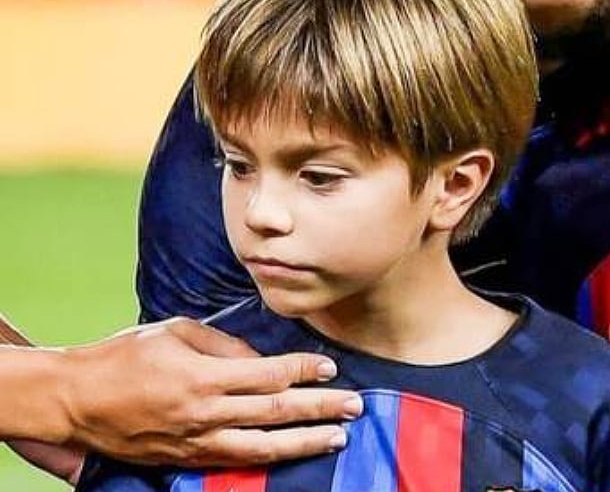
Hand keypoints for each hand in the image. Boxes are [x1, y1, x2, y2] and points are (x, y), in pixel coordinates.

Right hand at [59, 318, 361, 466]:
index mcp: (203, 376)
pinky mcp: (184, 459)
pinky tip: (291, 454)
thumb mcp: (176, 331)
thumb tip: (259, 359)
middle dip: (320, 408)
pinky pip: (235, 460)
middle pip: (276, 412)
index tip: (330, 367)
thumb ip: (223, 343)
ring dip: (304, 441)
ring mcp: (195, 441)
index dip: (304, 371)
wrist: (74, 399)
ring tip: (336, 436)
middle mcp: (204, 413)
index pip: (269, 375)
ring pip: (262, 446)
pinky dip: (268, 458)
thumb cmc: (124, 356)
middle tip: (354, 405)